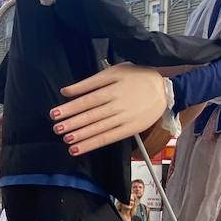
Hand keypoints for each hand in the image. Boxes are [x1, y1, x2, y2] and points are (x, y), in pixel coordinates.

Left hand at [54, 63, 171, 156]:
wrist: (165, 89)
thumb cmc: (137, 77)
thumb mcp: (114, 72)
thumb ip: (90, 82)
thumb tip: (66, 91)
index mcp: (113, 88)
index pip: (88, 100)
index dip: (71, 107)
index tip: (55, 113)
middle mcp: (117, 104)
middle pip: (92, 115)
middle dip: (73, 122)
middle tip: (57, 128)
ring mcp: (124, 118)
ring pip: (99, 128)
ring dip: (82, 135)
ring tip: (67, 140)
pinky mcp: (130, 129)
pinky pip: (109, 138)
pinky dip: (93, 144)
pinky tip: (79, 148)